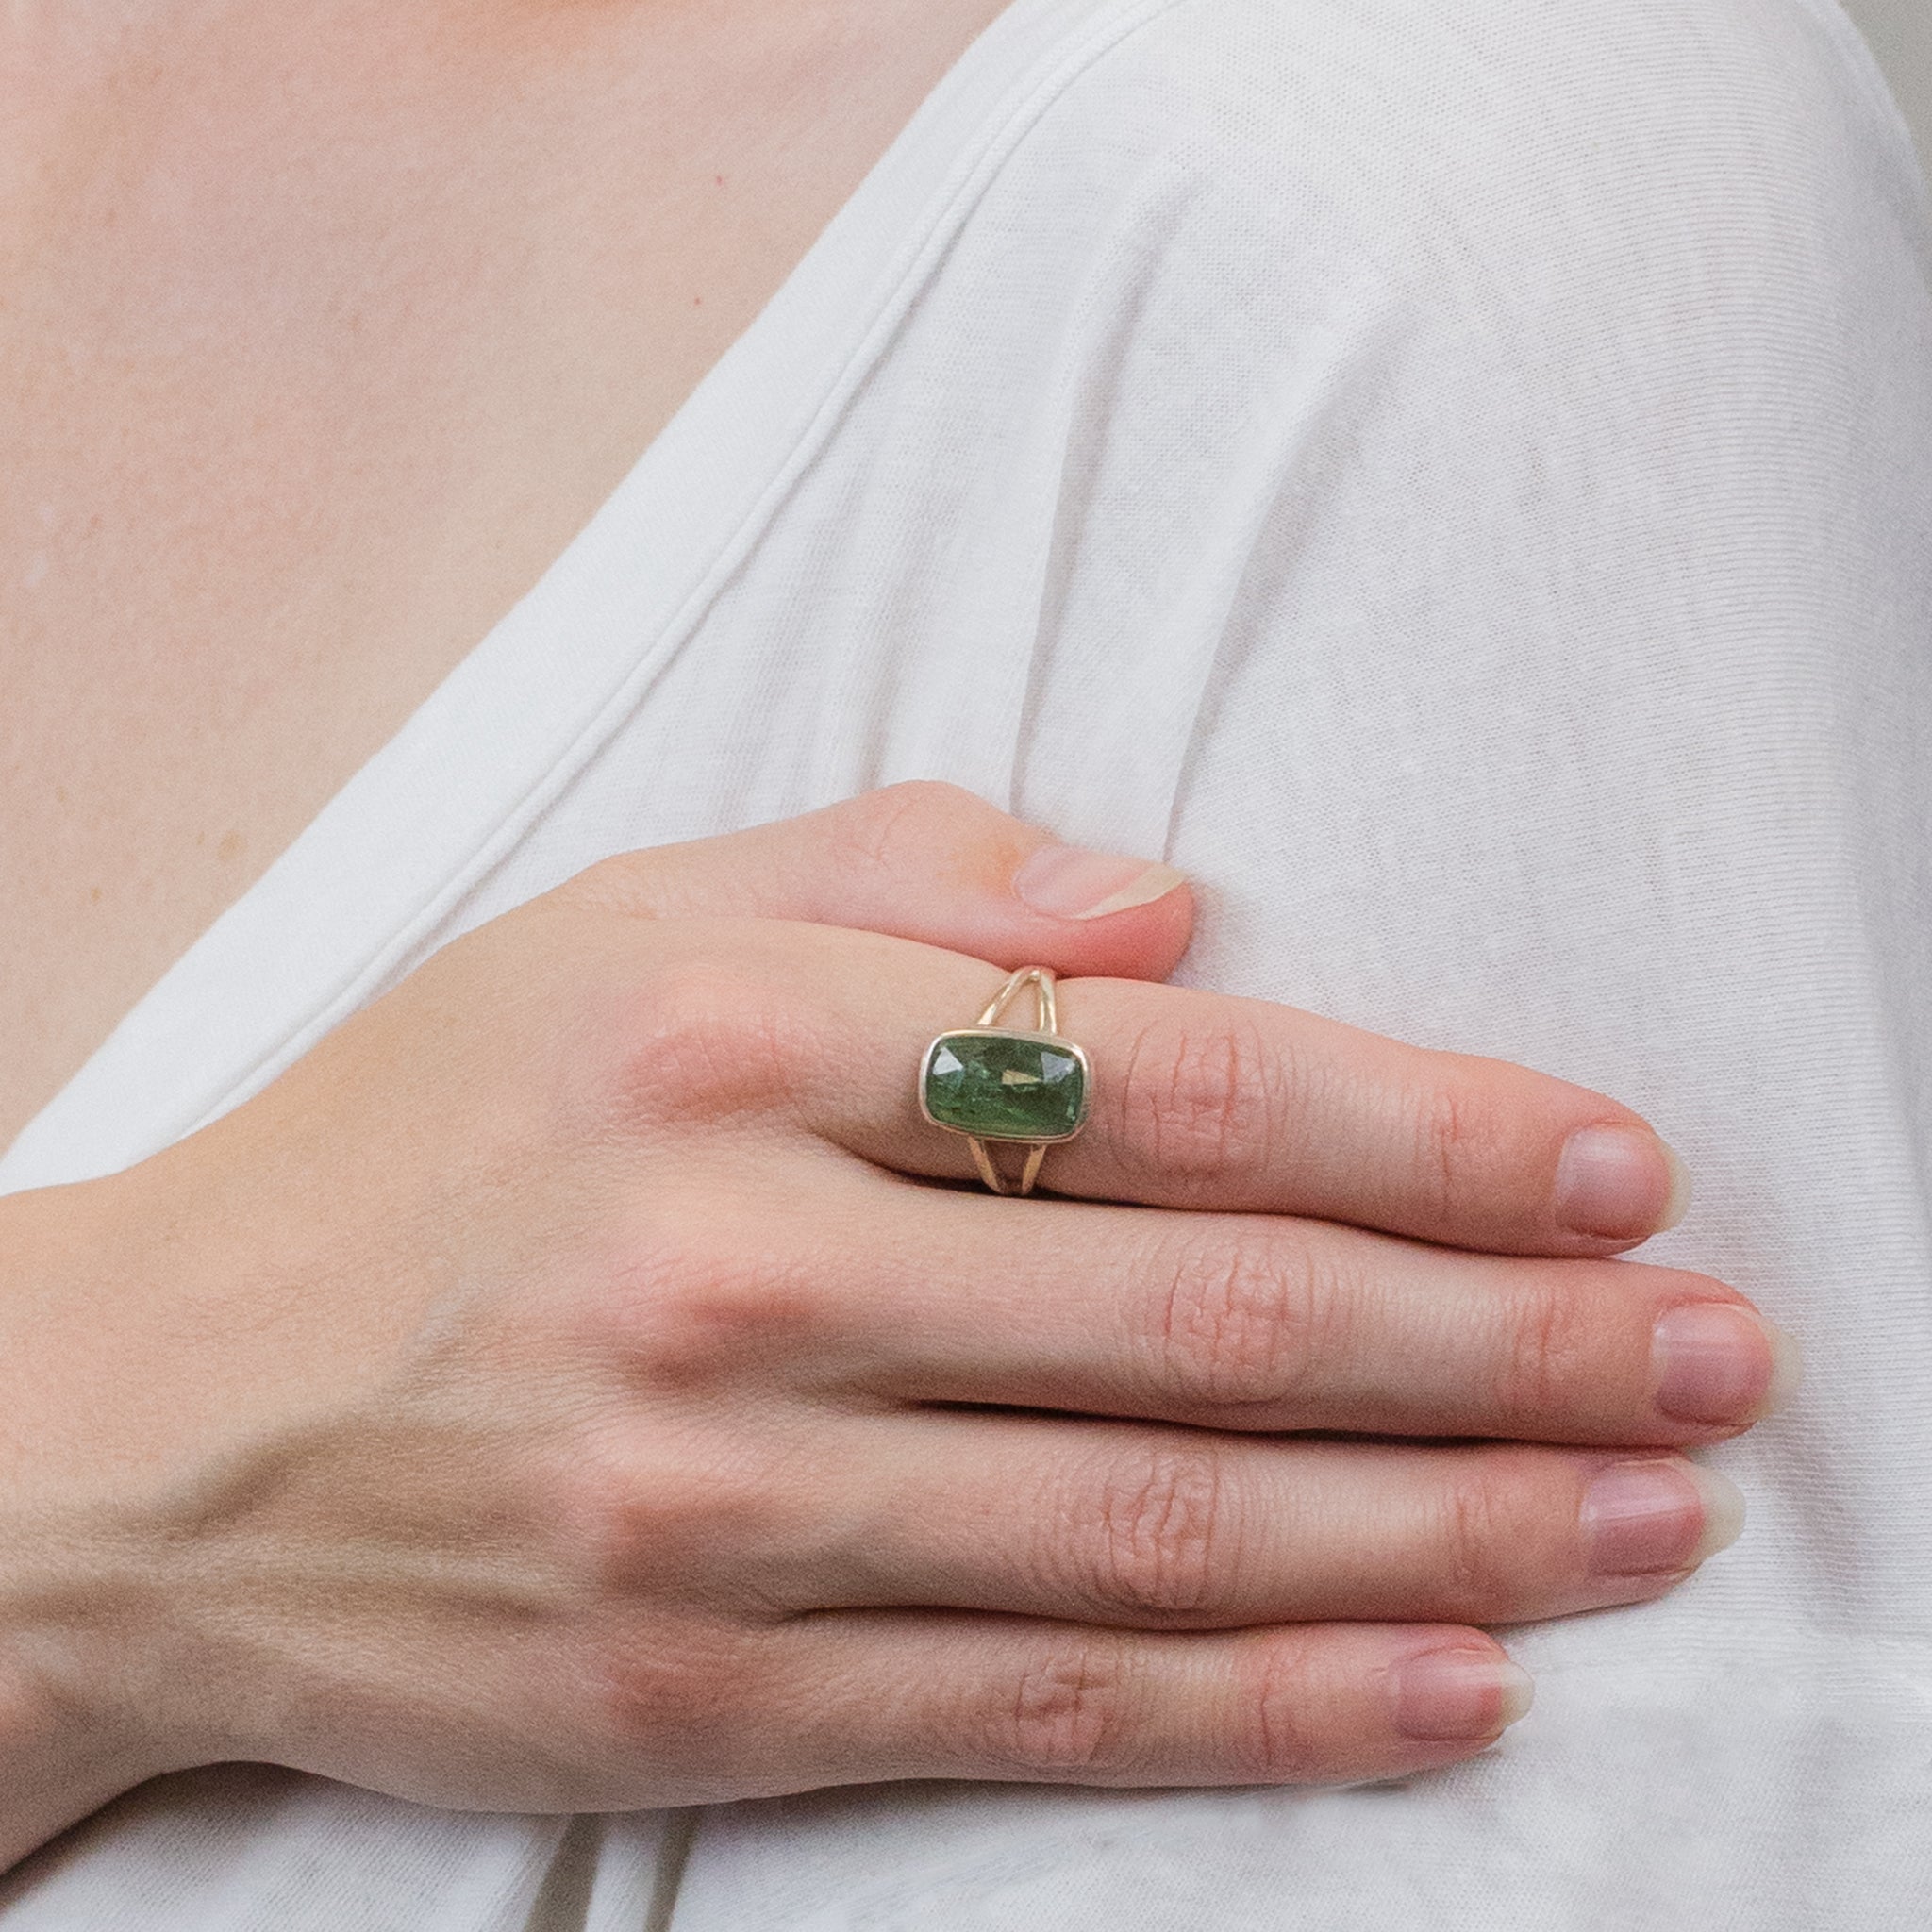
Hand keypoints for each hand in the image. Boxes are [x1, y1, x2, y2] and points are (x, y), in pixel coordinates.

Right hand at [0, 784, 1795, 1861]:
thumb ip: (905, 877)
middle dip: (1505, 1337)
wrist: (150, 1421)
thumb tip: (1176, 906)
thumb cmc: (418, 1134)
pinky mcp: (704, 1687)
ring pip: (1165, 1529)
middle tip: (1711, 1349)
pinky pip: (1042, 1701)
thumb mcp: (622, 922)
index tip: (1606, 1162)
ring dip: (1448, 1531)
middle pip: (1210, 1314)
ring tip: (1647, 1516)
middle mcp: (743, 1265)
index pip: (1159, 1080)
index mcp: (733, 1038)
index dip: (1418, 1124)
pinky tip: (1444, 1687)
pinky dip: (1267, 1704)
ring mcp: (724, 1501)